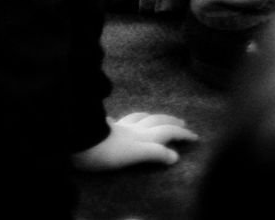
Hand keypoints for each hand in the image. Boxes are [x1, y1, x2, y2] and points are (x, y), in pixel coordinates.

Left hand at [71, 112, 195, 171]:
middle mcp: (134, 128)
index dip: (182, 134)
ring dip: (152, 117)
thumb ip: (156, 153)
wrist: (79, 141)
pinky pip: (118, 121)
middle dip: (171, 121)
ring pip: (140, 118)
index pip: (168, 131)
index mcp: (143, 135)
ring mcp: (119, 127)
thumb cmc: (106, 151)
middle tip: (182, 122)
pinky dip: (124, 120)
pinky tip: (118, 120)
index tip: (195, 136)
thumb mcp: (136, 154)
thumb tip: (175, 156)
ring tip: (157, 117)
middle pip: (157, 120)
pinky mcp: (104, 129)